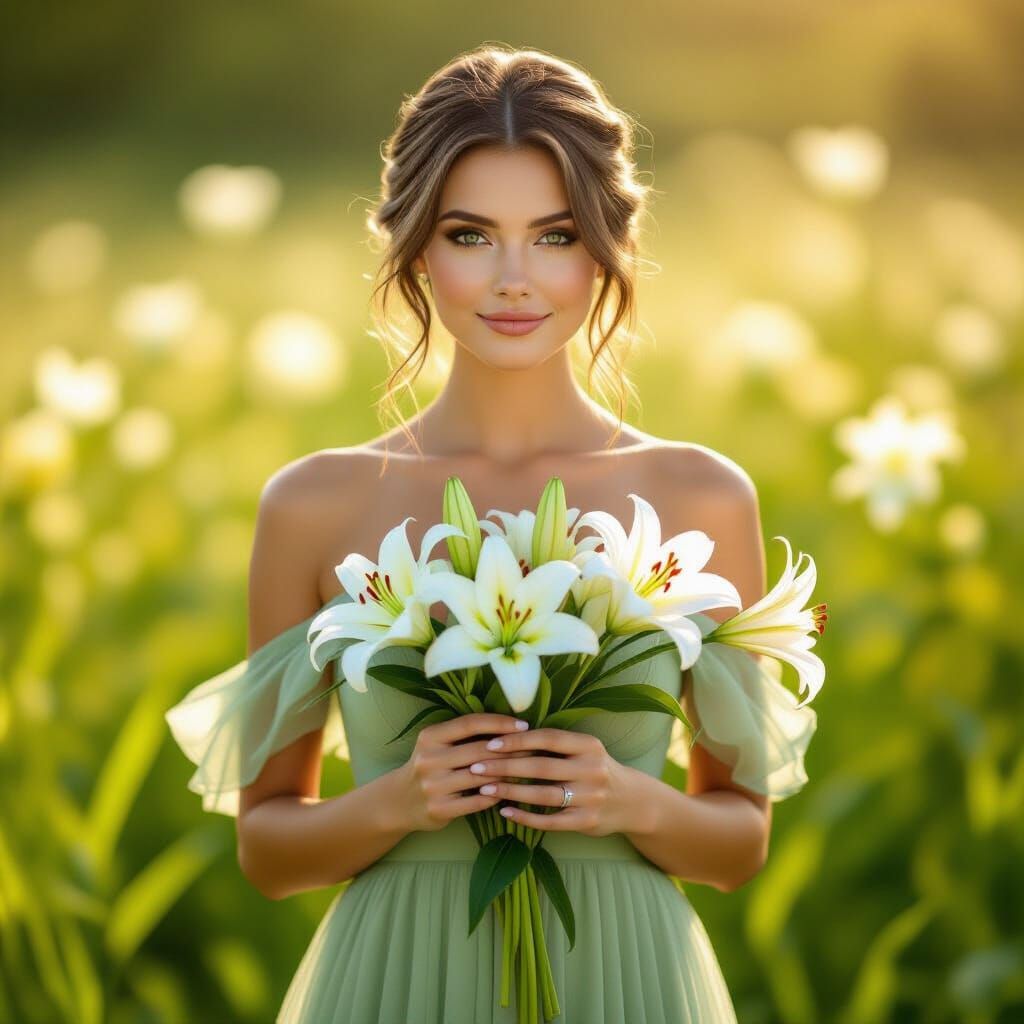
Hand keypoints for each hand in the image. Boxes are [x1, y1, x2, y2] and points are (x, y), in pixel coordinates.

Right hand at [401, 713, 530, 832]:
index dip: (499, 722)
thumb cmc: (429, 766)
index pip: (470, 723)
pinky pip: (477, 802)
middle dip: (511, 748)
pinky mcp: (439, 810)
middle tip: (536, 746)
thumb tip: (509, 726)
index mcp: (430, 737)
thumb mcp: (437, 744)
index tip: (524, 724)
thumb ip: (464, 735)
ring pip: (481, 777)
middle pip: (479, 750)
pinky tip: (510, 791)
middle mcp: (429, 760)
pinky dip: (495, 795)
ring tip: (529, 768)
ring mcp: (433, 786)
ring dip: (508, 773)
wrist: (400, 801)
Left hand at [466, 728, 633, 837]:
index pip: (548, 738)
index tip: (490, 743)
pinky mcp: (586, 822)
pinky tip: (505, 813)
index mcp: (589, 745)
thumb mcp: (585, 750)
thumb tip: (508, 735)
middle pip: (541, 767)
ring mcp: (590, 797)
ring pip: (543, 794)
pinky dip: (525, 817)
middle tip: (475, 767)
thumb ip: (556, 745)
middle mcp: (591, 769)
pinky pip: (550, 821)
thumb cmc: (597, 769)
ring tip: (484, 789)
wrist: (632, 801)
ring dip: (510, 792)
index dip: (518, 740)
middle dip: (505, 766)